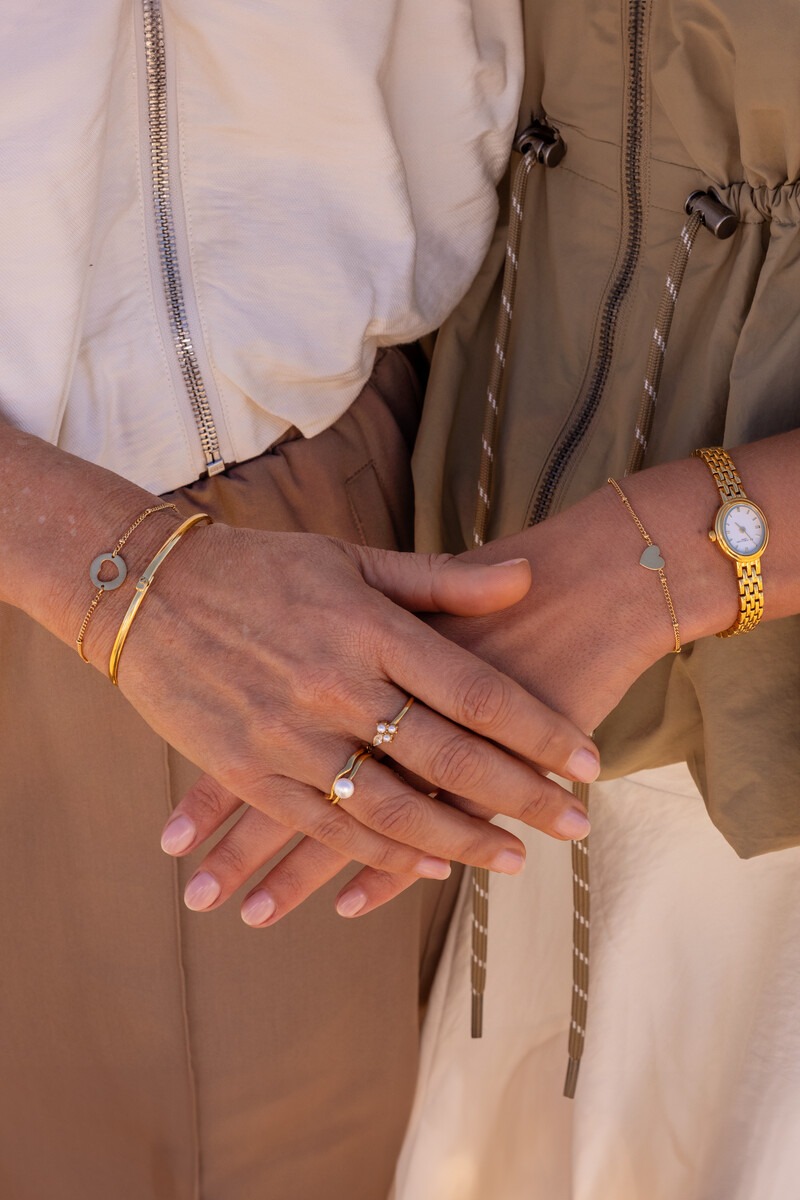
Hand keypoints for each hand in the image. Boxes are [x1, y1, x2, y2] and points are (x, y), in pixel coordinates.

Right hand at [130, 526, 599, 916]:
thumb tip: (526, 579)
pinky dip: (381, 855)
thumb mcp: (352, 560)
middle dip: (521, 795)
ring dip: (461, 838)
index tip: (587, 762)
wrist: (148, 590)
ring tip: (515, 857)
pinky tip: (429, 867)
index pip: (475, 691)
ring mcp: (289, 735)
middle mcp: (335, 685)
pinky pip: (327, 825)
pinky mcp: (247, 770)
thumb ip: (440, 582)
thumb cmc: (261, 568)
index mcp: (369, 627)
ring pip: (394, 806)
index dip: (537, 731)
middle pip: (448, 755)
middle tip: (575, 825)